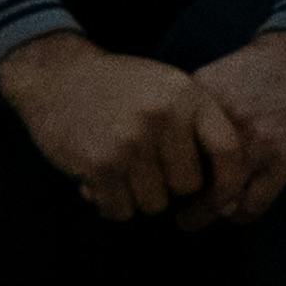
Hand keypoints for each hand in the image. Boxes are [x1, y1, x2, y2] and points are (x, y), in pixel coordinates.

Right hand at [0, 38, 230, 225]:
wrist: (57, 75)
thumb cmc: (119, 89)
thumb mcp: (166, 88)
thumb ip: (197, 127)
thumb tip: (227, 194)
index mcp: (186, 96)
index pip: (228, 150)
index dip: (229, 183)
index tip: (221, 201)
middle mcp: (163, 116)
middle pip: (187, 187)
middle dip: (168, 185)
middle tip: (146, 167)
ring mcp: (131, 141)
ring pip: (154, 203)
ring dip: (137, 196)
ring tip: (121, 167)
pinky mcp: (100, 164)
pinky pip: (121, 210)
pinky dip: (110, 202)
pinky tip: (101, 177)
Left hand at [174, 34, 285, 231]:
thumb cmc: (257, 71)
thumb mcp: (214, 78)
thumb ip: (189, 111)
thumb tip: (158, 145)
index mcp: (203, 102)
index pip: (168, 150)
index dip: (160, 171)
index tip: (157, 182)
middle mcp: (228, 124)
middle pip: (191, 179)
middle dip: (180, 203)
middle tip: (176, 214)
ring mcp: (259, 145)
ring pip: (222, 201)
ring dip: (207, 216)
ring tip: (196, 220)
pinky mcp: (285, 161)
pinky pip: (254, 205)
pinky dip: (240, 215)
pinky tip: (233, 212)